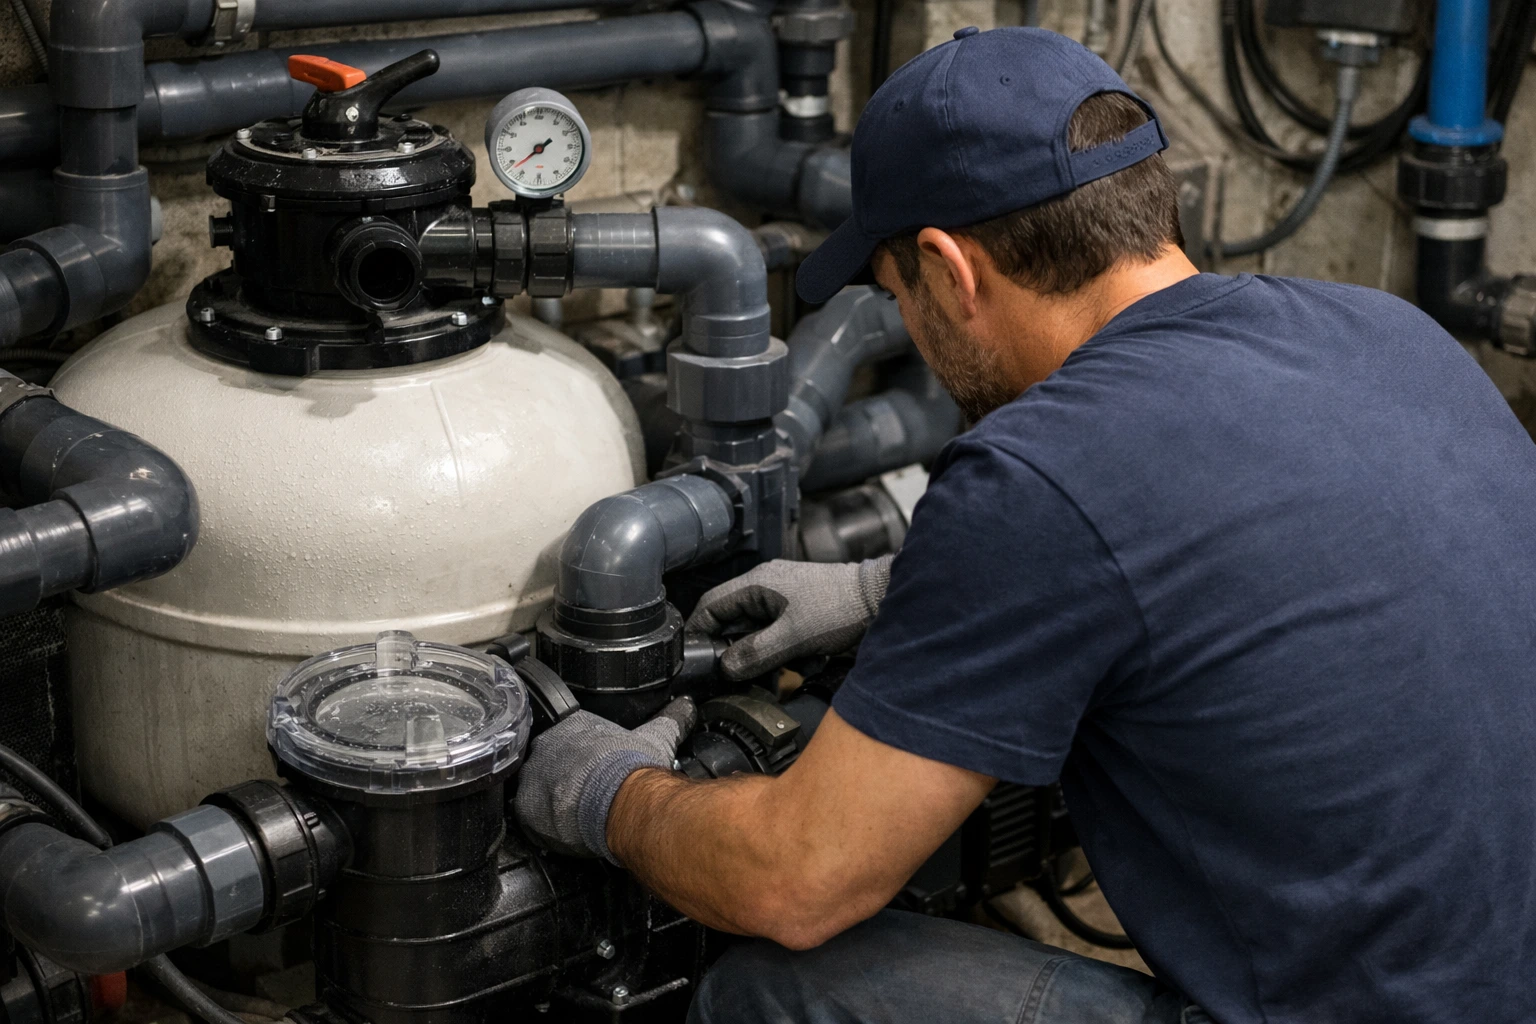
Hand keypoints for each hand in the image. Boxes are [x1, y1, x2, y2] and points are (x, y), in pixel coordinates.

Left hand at [514, 697, 695, 862]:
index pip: (564, 735)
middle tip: (582, 793)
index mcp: (571, 725)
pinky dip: (543, 827)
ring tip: (574, 814)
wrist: (623, 800)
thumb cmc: (636, 768)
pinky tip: (564, 830)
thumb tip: (686, 706)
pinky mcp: (526, 810)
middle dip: (560, 777)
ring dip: (549, 801)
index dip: (577, 756)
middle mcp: (544, 746)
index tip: (589, 768)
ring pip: (535, 790)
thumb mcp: (656, 736)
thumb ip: (670, 718)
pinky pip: (529, 820)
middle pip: (545, 762)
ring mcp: (532, 777)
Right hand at [687, 556, 893, 680]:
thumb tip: (725, 667)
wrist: (883, 600)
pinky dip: (777, 649)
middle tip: (732, 674)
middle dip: (731, 648)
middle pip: (732, 619)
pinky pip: (776, 631)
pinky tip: (792, 664)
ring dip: (758, 652)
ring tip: (768, 672)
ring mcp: (785, 596)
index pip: (711, 605)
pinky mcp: (801, 608)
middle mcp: (767, 585)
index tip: (694, 657)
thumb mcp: (792, 638)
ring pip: (755, 628)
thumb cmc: (841, 609)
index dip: (698, 631)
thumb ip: (754, 654)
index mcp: (758, 583)